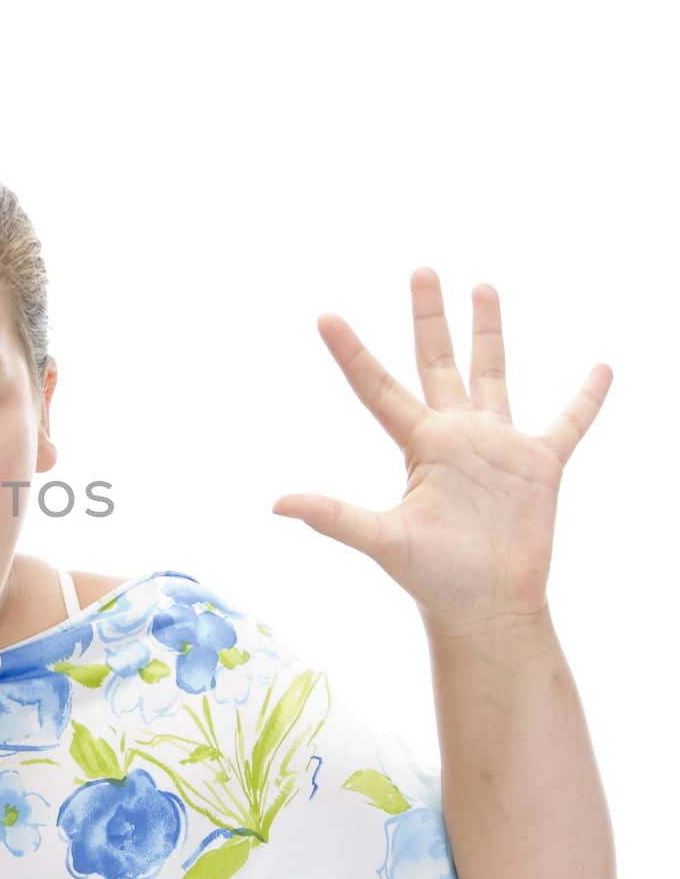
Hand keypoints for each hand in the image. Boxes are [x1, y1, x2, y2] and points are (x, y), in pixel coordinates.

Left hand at [270, 267, 611, 632]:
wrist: (485, 608)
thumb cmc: (432, 579)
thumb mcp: (382, 540)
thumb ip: (334, 516)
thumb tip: (276, 504)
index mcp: (418, 445)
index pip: (377, 387)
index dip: (351, 352)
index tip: (324, 316)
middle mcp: (455, 435)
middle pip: (437, 361)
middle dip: (429, 317)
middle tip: (420, 270)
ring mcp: (497, 447)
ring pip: (493, 374)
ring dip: (488, 332)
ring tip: (482, 286)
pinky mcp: (540, 466)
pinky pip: (567, 422)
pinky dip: (585, 397)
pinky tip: (602, 367)